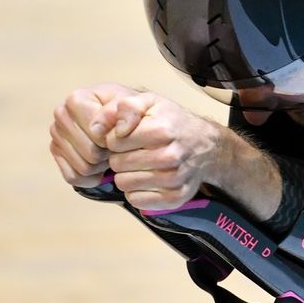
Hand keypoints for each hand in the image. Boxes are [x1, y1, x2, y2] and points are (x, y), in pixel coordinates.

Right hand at [49, 83, 138, 187]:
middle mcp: (61, 114)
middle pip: (90, 152)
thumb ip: (131, 112)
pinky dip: (91, 176)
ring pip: (83, 167)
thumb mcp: (138, 105)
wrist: (121, 119)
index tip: (120, 133)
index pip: (96, 133)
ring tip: (109, 151)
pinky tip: (100, 163)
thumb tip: (116, 130)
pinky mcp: (56, 153)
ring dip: (102, 165)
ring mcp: (56, 134)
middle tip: (116, 145)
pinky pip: (74, 177)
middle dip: (108, 153)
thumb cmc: (128, 112)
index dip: (113, 139)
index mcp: (77, 99)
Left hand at [99, 92, 226, 210]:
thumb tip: (97, 128)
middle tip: (135, 151)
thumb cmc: (172, 121)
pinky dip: (137, 191)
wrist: (205, 145)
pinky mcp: (175, 198)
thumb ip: (122, 107)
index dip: (115, 139)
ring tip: (140, 164)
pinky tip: (147, 178)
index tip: (127, 136)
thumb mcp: (149, 102)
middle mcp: (170, 156)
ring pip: (124, 184)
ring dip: (127, 175)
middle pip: (117, 164)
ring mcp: (174, 180)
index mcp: (161, 130)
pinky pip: (136, 200)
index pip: (113, 142)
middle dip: (121, 157)